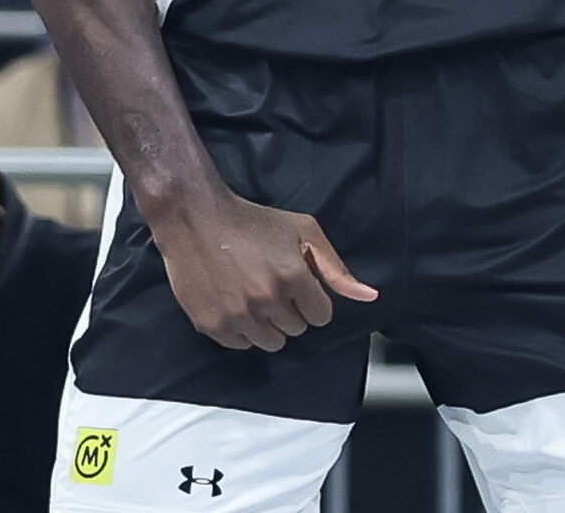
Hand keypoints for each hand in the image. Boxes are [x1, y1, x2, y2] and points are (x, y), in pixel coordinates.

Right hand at [150, 185, 379, 350]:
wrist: (195, 218)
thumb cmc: (252, 221)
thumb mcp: (303, 231)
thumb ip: (336, 268)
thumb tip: (369, 296)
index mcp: (294, 277)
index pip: (321, 316)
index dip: (312, 300)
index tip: (298, 286)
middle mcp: (267, 300)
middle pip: (297, 330)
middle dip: (291, 310)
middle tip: (272, 285)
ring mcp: (238, 316)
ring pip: (272, 342)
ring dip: (269, 324)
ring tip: (254, 296)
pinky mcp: (212, 325)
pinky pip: (242, 345)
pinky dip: (242, 330)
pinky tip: (235, 303)